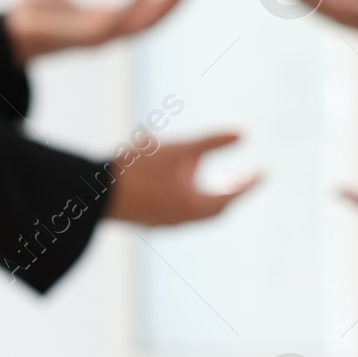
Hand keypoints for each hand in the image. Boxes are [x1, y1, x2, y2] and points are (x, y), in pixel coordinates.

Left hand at [5, 0, 185, 64]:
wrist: (8, 29)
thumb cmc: (29, 13)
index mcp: (102, 19)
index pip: (141, 15)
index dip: (161, 2)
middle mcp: (105, 31)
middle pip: (147, 23)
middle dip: (170, 6)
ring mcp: (97, 36)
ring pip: (138, 25)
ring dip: (160, 8)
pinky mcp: (84, 37)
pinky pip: (114, 23)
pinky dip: (130, 7)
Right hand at [105, 132, 259, 225]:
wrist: (94, 193)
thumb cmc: (137, 169)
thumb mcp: (178, 149)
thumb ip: (212, 142)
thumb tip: (244, 133)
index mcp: (194, 206)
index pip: (231, 196)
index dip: (248, 183)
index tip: (263, 173)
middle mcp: (182, 220)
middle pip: (214, 208)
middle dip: (229, 192)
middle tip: (243, 178)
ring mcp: (164, 223)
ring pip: (194, 210)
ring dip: (207, 195)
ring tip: (213, 179)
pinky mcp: (148, 220)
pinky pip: (176, 209)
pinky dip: (187, 197)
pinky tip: (178, 183)